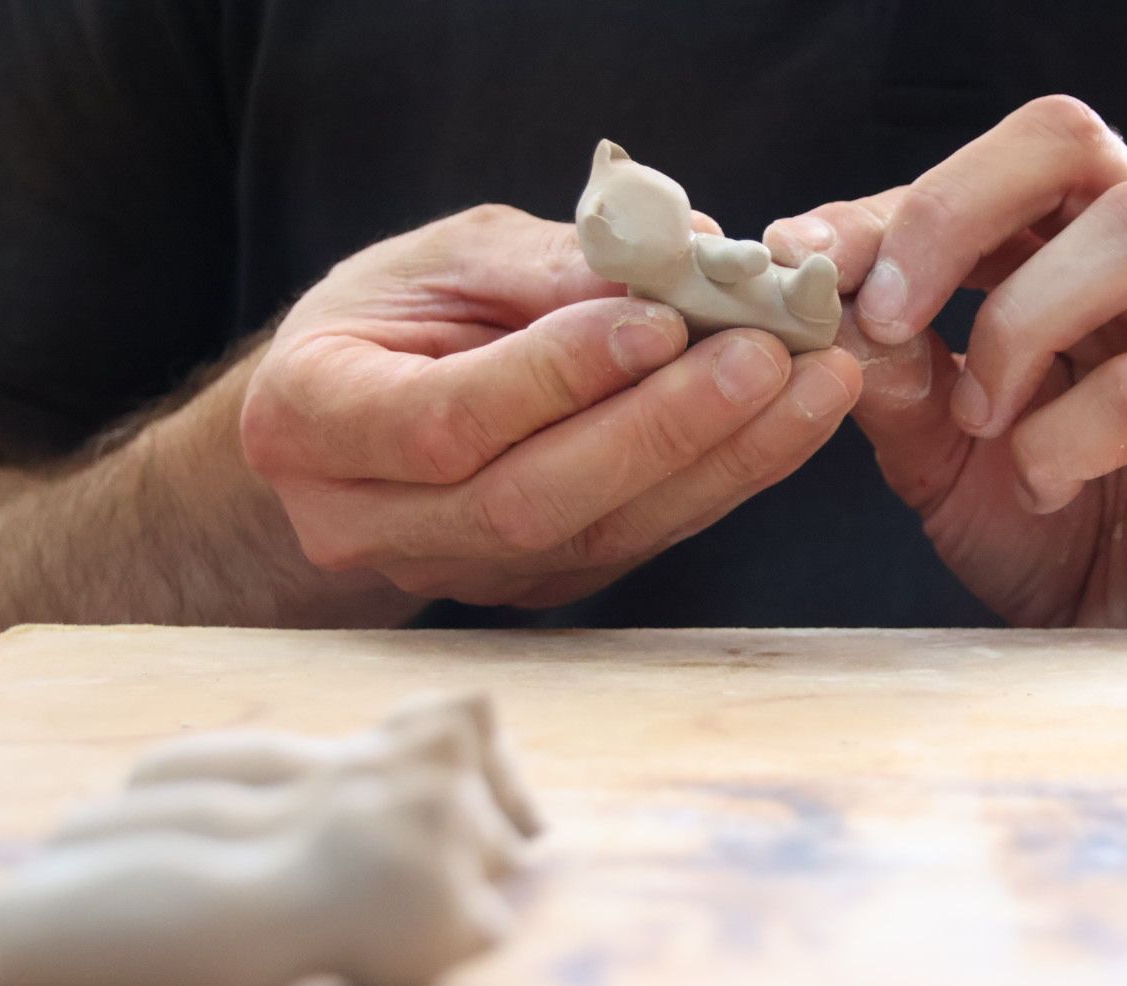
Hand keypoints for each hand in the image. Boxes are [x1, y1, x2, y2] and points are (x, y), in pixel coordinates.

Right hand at [242, 205, 860, 607]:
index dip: (559, 376)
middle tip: (770, 355)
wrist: (359, 417)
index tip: (663, 318)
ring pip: (602, 532)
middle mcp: (373, 522)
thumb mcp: (440, 259)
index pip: (444, 422)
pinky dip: (722, 477)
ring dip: (724, 458)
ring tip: (814, 384)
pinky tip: (787, 420)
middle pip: (533, 499)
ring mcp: (460, 569)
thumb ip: (541, 265)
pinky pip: (640, 539)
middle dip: (665, 425)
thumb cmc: (388, 319)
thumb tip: (676, 265)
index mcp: (312, 422)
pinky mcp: (537, 584)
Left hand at [767, 96, 1126, 626]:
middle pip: (1067, 140)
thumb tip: (823, 313)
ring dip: (1017, 326)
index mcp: (1068, 250)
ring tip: (980, 421)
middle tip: (887, 315)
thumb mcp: (939, 453)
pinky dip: (1067, 437)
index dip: (882, 207)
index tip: (797, 260)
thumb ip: (892, 379)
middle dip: (951, 213)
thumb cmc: (1051, 525)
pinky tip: (1041, 487)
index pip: (983, 171)